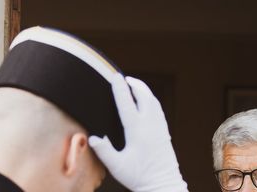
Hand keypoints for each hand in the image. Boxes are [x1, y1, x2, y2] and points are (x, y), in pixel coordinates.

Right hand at [89, 74, 188, 191]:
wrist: (163, 183)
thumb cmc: (139, 176)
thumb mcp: (117, 166)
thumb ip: (104, 151)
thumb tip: (93, 137)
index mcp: (137, 130)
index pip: (126, 103)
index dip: (120, 88)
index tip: (116, 76)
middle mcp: (150, 124)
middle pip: (144, 95)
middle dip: (134, 84)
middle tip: (124, 77)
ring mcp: (159, 125)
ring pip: (153, 100)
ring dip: (143, 89)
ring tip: (134, 84)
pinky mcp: (164, 130)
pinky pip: (158, 108)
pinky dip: (151, 98)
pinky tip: (147, 99)